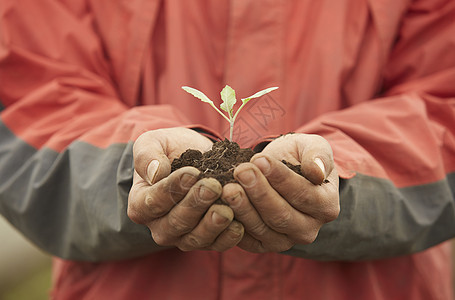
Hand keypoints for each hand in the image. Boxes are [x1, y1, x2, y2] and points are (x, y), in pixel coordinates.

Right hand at [128, 127, 243, 251]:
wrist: (197, 157)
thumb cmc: (171, 149)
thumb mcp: (153, 143)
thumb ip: (147, 155)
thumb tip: (155, 173)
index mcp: (140, 205)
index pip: (152, 202)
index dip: (172, 189)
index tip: (192, 173)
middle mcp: (159, 226)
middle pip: (175, 222)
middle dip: (196, 204)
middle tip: (213, 186)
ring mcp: (183, 237)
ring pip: (195, 238)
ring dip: (212, 224)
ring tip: (227, 209)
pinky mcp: (207, 241)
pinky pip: (216, 244)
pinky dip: (228, 237)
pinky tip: (239, 224)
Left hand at [222, 133, 338, 252]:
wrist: (281, 169)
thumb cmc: (299, 156)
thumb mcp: (312, 146)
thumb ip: (318, 155)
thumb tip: (316, 171)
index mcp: (326, 206)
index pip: (303, 194)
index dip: (280, 177)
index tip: (259, 159)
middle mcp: (309, 229)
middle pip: (281, 215)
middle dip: (258, 192)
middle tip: (240, 172)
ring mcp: (286, 240)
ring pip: (262, 229)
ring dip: (243, 208)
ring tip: (227, 187)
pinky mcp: (263, 244)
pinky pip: (247, 240)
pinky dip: (232, 224)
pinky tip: (220, 205)